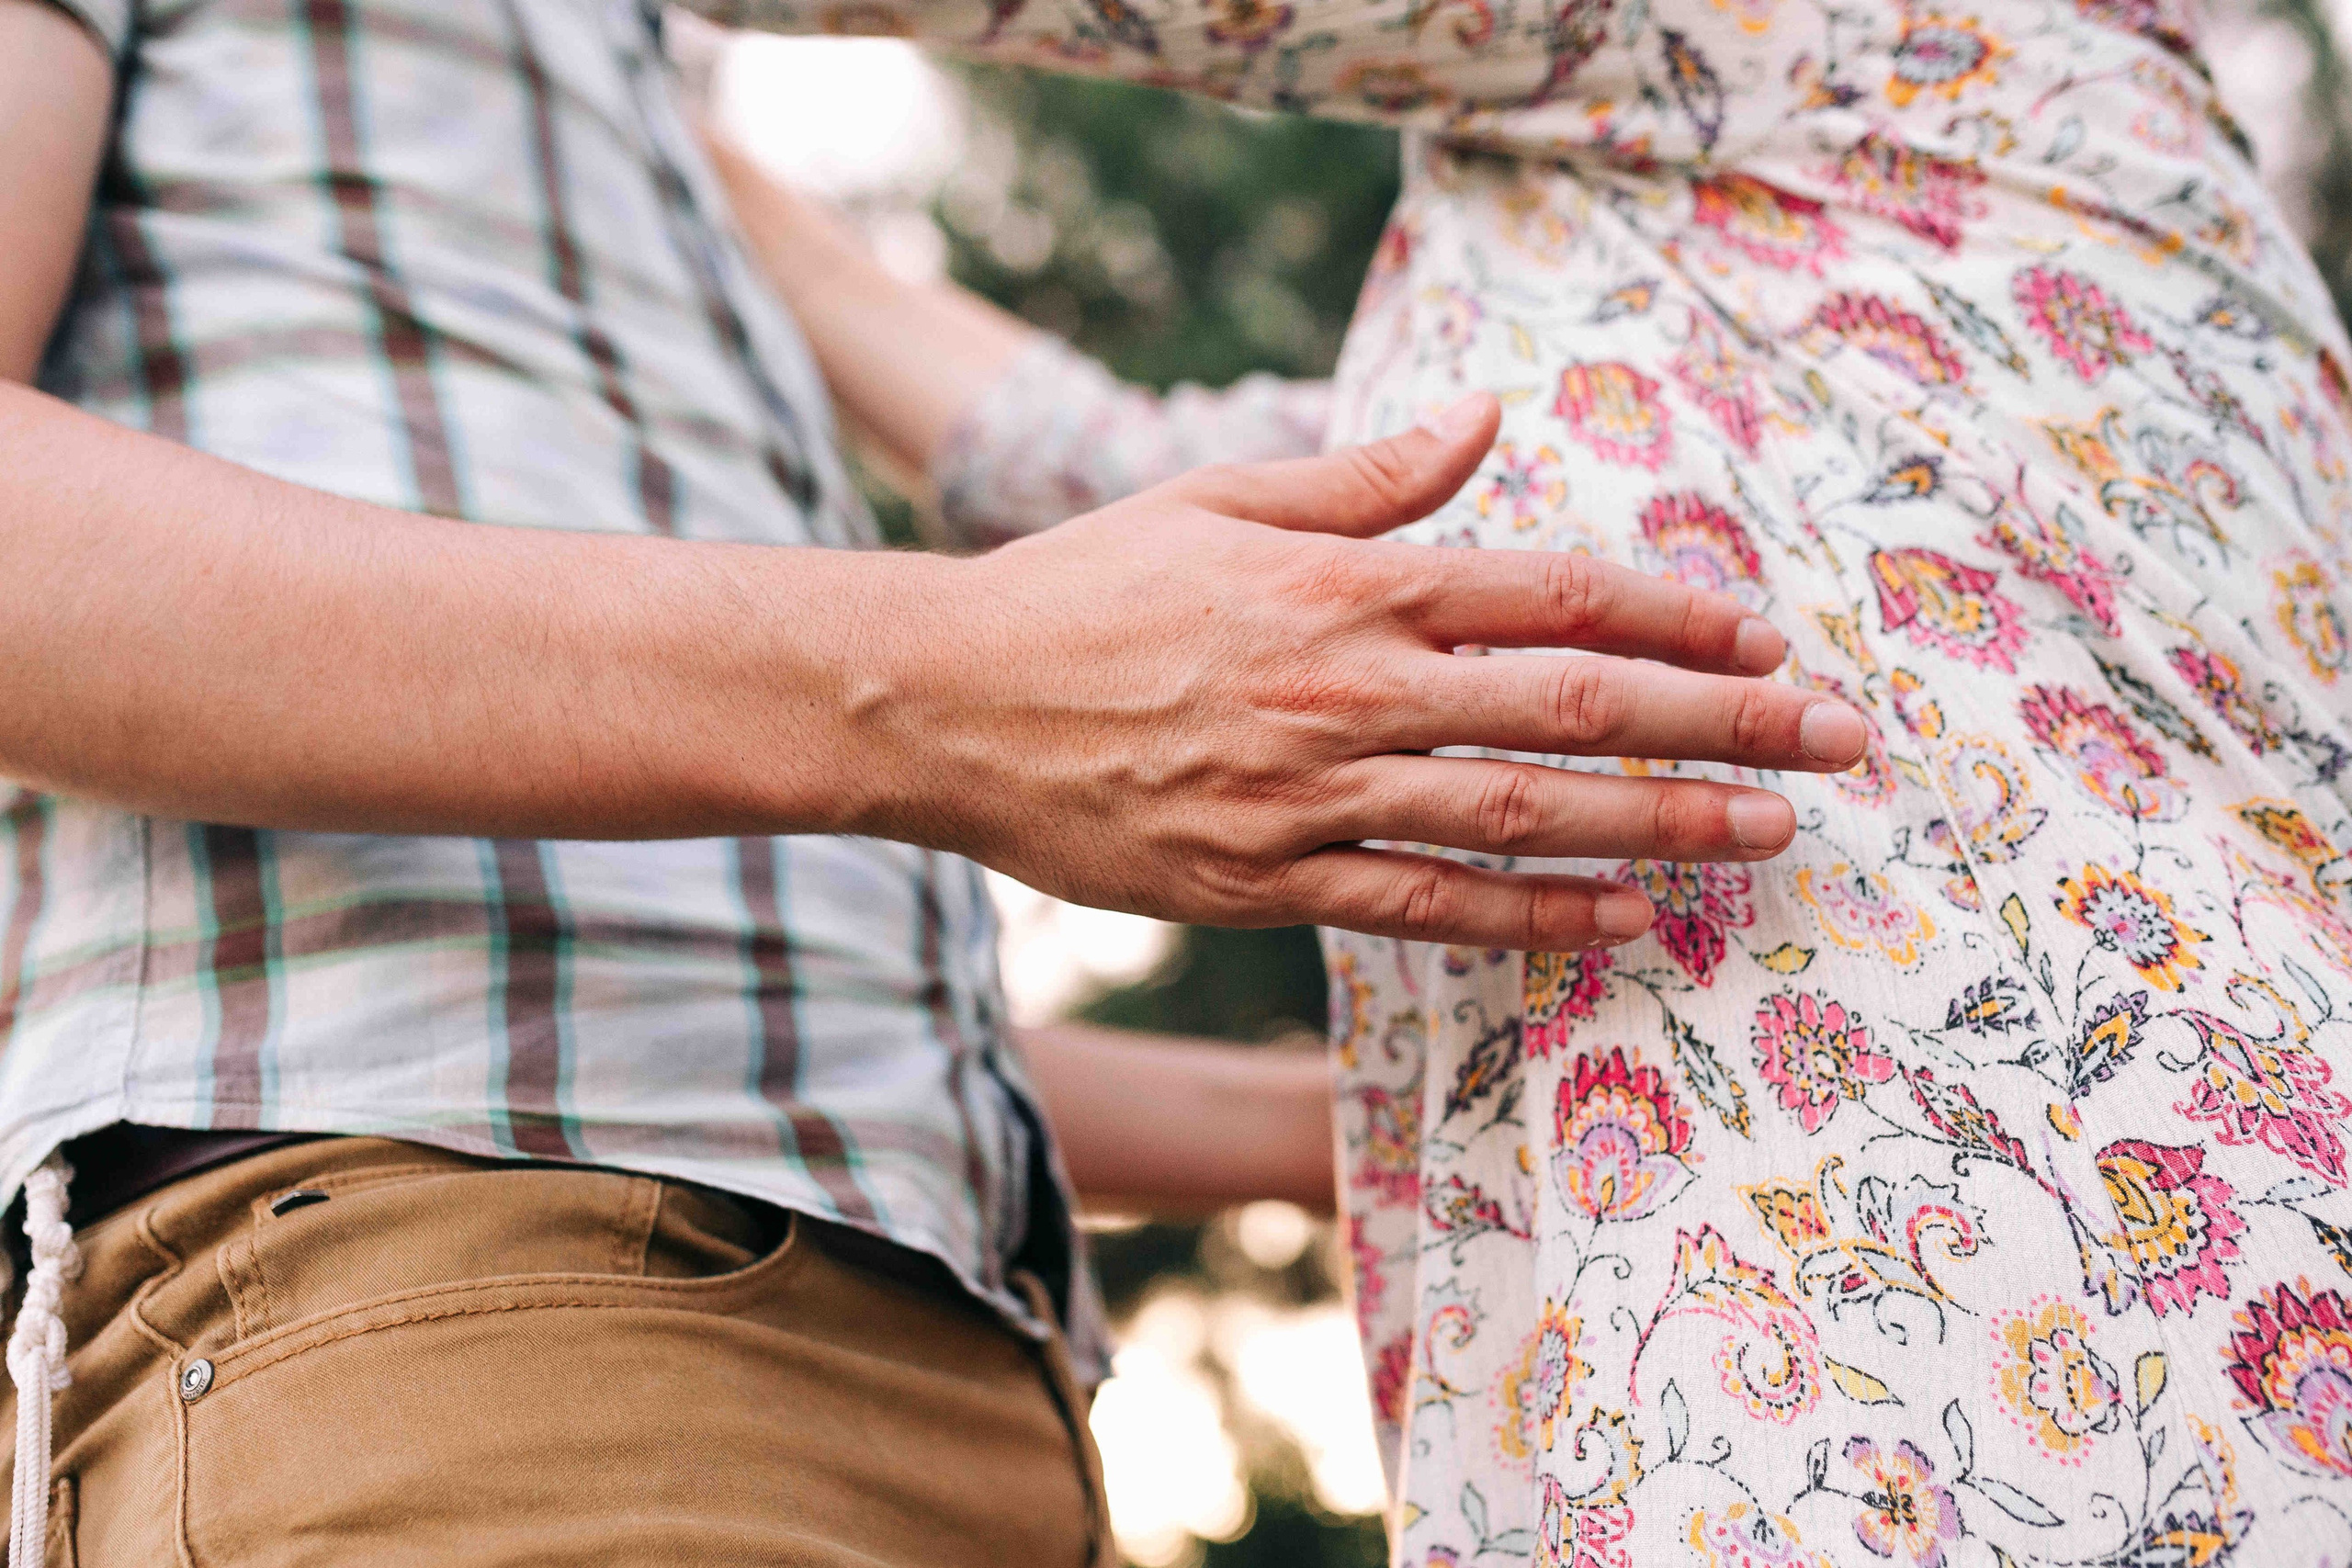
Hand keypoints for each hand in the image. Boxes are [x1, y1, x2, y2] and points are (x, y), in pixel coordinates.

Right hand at [860, 393, 1868, 949]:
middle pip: (1566, 711)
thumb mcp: (1217, 500)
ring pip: (1513, 817)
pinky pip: (1421, 908)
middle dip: (1718, 729)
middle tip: (1836, 745)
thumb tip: (1485, 416)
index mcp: (1340, 584)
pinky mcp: (1264, 885)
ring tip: (1762, 838)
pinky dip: (1527, 915)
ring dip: (1653, 828)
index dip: (1674, 621)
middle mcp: (1342, 690)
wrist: (945, 700)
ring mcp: (1305, 797)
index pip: (1548, 597)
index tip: (1768, 641)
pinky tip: (1619, 920)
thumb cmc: (1085, 588)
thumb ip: (1365, 477)